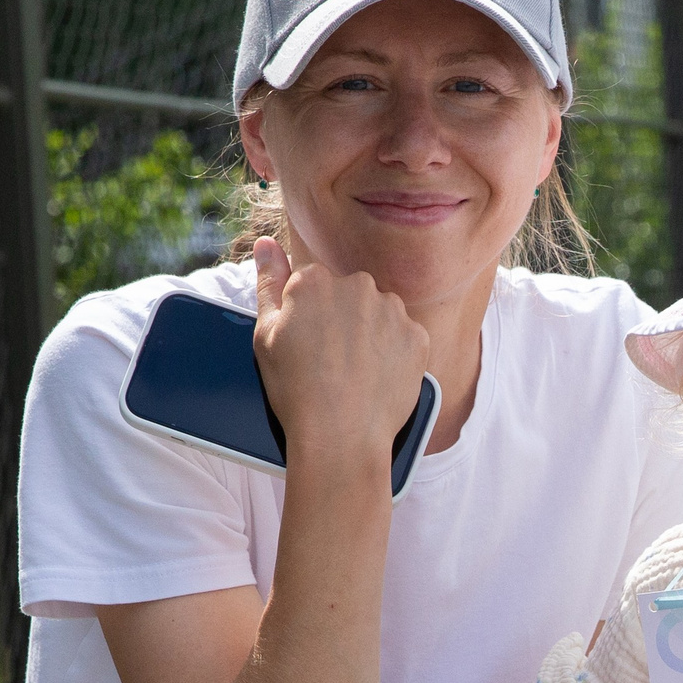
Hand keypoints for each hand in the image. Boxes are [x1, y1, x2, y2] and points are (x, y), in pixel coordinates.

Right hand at [251, 235, 430, 472]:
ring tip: (355, 374)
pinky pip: (405, 337)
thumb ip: (268, 283)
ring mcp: (391, 310)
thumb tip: (265, 243)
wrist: (340, 438)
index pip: (313, 286)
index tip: (308, 347)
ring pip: (380, 314)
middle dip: (342, 321)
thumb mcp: (266, 336)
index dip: (308, 319)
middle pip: (349, 296)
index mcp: (314, 281)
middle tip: (331, 364)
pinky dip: (394, 355)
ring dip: (370, 335)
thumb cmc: (295, 391)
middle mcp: (357, 285)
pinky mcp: (417, 337)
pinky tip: (377, 379)